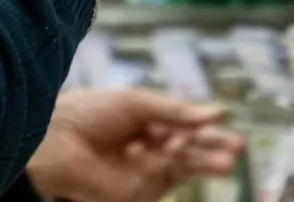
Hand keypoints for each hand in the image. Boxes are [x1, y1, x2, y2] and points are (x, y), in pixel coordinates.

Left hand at [26, 89, 243, 201]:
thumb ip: (174, 110)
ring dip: (206, 161)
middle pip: (188, 147)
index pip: (181, 123)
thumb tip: (215, 111)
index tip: (222, 116)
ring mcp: (146, 170)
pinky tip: (187, 154)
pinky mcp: (141, 191)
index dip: (200, 121)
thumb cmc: (90, 113)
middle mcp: (148, 146)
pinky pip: (168, 178)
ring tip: (229, 161)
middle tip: (237, 147)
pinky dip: (180, 166)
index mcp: (144, 121)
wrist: (56, 143)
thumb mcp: (136, 102)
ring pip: (184, 165)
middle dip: (212, 147)